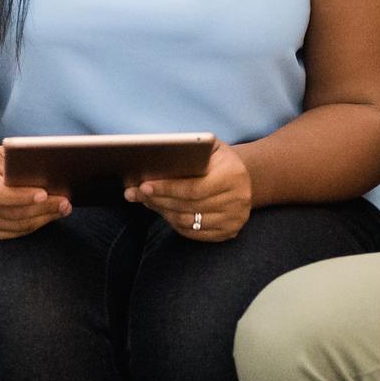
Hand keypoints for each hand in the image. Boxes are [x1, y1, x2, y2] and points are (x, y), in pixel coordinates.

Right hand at [0, 146, 70, 240]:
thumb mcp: (5, 153)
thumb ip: (20, 161)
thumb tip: (49, 172)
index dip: (19, 196)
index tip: (44, 194)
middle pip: (10, 212)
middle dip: (41, 208)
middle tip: (65, 202)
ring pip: (16, 225)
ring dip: (43, 218)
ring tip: (63, 208)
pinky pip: (14, 233)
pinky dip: (35, 225)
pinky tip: (49, 216)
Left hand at [127, 140, 251, 241]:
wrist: (244, 175)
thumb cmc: (218, 159)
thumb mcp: (208, 148)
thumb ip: (187, 153)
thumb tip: (152, 163)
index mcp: (233, 175)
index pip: (193, 188)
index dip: (166, 189)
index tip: (143, 186)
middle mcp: (238, 200)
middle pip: (188, 206)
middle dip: (158, 200)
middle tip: (136, 194)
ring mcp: (235, 219)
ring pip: (188, 221)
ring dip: (163, 212)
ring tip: (147, 201)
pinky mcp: (229, 232)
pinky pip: (194, 232)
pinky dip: (175, 223)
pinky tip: (163, 211)